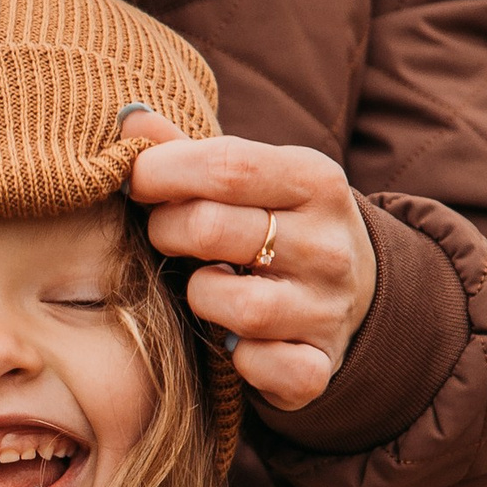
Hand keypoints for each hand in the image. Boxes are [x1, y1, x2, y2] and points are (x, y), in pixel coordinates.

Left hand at [118, 112, 376, 413]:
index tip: (135, 181)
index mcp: (314, 180)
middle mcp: (328, 244)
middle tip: (166, 235)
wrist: (357, 292)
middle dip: (166, 231)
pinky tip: (235, 341)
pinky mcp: (318, 366)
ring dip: (200, 297)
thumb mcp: (253, 177)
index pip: (226, 166)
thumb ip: (189, 150)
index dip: (161, 172)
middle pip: (212, 229)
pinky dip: (239, 360)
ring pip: (234, 306)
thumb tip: (129, 119)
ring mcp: (328, 309)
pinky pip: (260, 367)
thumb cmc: (278, 221)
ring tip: (207, 284)